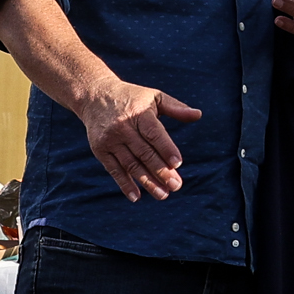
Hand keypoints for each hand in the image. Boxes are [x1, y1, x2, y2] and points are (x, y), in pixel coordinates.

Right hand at [74, 77, 201, 201]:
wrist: (94, 96)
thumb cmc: (132, 98)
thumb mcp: (154, 96)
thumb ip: (176, 108)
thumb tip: (198, 115)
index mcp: (139, 113)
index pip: (154, 133)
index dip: (166, 149)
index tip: (177, 164)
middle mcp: (123, 127)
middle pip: (144, 153)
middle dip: (161, 171)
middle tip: (176, 186)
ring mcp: (110, 140)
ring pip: (131, 165)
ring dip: (147, 182)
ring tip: (163, 194)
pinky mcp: (100, 150)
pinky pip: (114, 170)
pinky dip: (125, 184)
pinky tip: (137, 196)